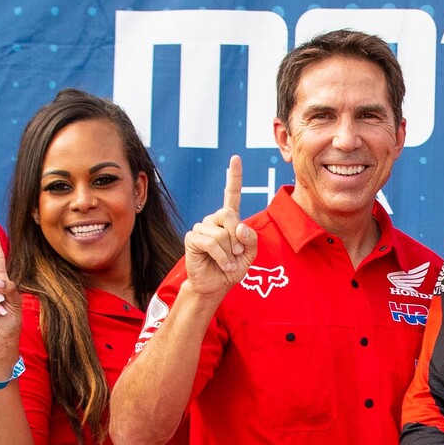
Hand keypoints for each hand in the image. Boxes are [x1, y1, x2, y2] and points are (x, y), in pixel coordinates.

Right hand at [182, 155, 257, 298]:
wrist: (216, 285)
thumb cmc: (232, 268)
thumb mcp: (250, 255)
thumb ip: (251, 240)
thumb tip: (239, 226)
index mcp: (229, 219)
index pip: (232, 194)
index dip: (234, 177)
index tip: (235, 158)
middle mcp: (214, 219)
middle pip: (229, 214)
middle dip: (237, 237)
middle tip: (237, 253)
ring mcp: (201, 227)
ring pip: (221, 233)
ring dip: (229, 251)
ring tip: (227, 261)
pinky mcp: (192, 238)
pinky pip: (210, 242)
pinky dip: (221, 256)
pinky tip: (222, 264)